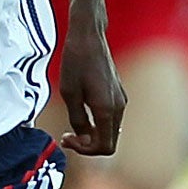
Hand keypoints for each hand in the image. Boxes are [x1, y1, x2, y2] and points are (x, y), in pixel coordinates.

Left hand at [56, 25, 125, 155]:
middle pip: (109, 142)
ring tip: (71, 127)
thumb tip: (83, 138)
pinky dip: (97, 124)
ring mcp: (120, 100)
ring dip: (92, 135)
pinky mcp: (118, 94)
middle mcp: (118, 107)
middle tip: (67, 136)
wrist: (89, 38)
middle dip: (87, 145)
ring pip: (110, 131)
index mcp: (106, 109)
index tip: (67, 139)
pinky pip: (110, 119)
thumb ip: (77, 120)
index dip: (85, 150)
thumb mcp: (69, 94)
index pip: (105, 147)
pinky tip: (81, 114)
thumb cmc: (76, 62)